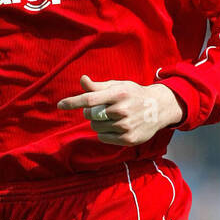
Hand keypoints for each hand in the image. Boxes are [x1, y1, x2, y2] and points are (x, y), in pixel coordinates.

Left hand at [57, 75, 182, 145]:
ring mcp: (125, 126)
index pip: (90, 98)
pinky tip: (116, 127)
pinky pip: (103, 138)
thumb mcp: (118, 86)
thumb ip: (98, 86)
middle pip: (91, 115)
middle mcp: (122, 110)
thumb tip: (82, 80)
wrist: (159, 108)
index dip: (73, 102)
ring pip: (96, 128)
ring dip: (98, 123)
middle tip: (101, 110)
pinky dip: (105, 133)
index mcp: (118, 93)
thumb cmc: (134, 94)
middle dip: (90, 113)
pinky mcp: (128, 139)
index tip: (60, 105)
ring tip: (112, 118)